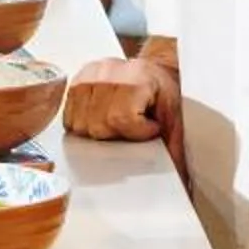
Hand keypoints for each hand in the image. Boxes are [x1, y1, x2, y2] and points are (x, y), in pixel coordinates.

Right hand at [63, 54, 182, 168]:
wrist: (155, 71)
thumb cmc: (164, 92)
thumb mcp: (176, 117)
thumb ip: (176, 146)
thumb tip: (179, 178)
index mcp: (135, 79)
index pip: (121, 119)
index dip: (137, 132)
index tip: (150, 128)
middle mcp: (107, 72)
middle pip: (98, 125)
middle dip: (115, 135)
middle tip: (132, 128)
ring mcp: (89, 75)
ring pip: (80, 123)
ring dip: (96, 131)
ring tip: (116, 122)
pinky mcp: (77, 79)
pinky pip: (68, 115)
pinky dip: (81, 123)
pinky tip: (99, 119)